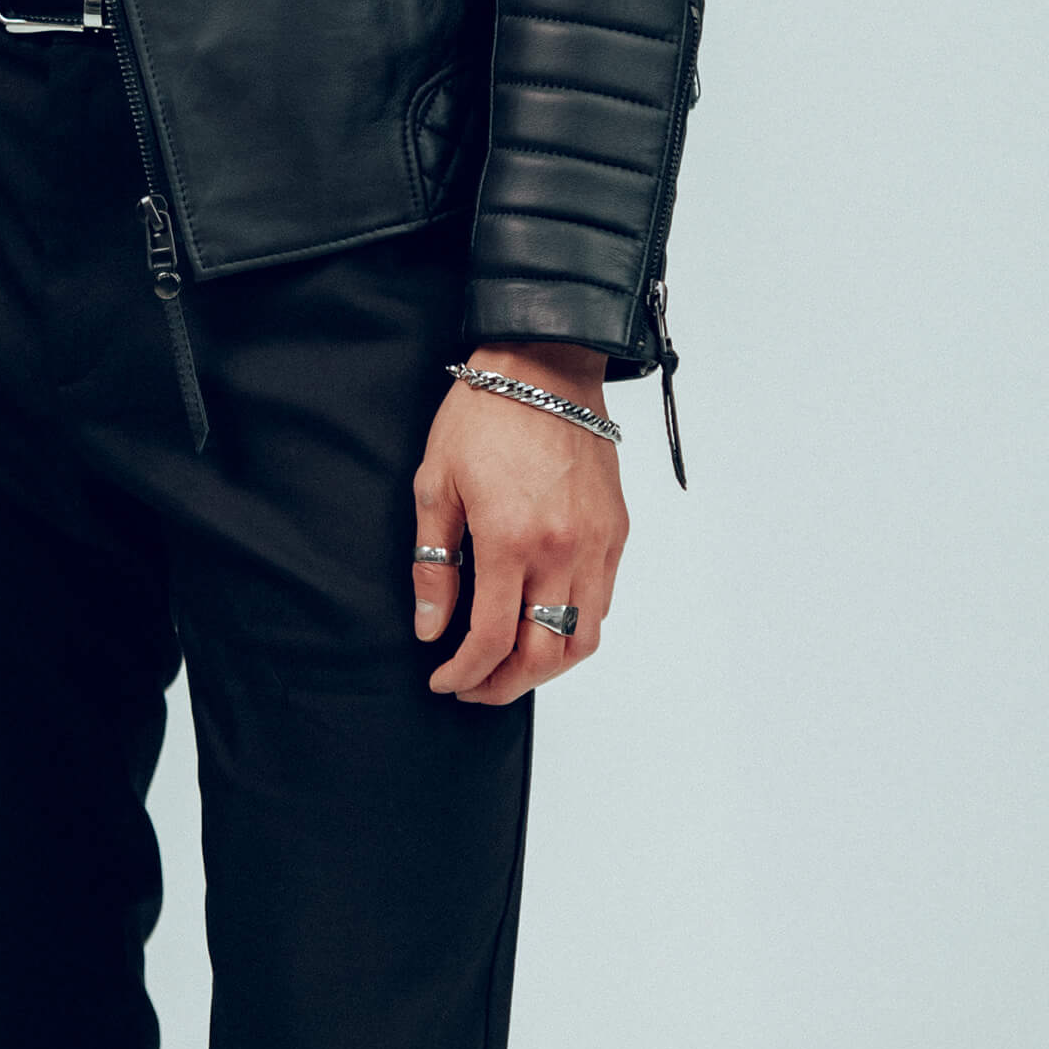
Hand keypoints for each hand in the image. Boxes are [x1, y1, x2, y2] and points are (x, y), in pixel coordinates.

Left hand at [411, 346, 627, 705]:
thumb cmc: (483, 415)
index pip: (492, 639)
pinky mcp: (616, 531)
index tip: (444, 680)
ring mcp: (597, 543)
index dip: (465, 672)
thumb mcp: (436, 483)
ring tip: (510, 666)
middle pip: (545, 654)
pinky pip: (603, 602)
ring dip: (547, 666)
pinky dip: (575, 628)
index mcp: (511, 540)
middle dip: (506, 684)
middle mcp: (563, 550)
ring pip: (584, 638)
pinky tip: (543, 621)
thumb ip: (434, 563)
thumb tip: (431, 628)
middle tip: (474, 685)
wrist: (544, 363)